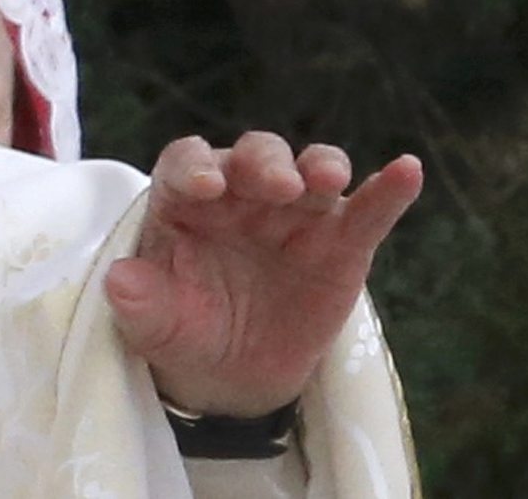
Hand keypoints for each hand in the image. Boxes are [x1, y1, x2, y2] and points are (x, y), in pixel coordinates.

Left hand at [106, 133, 423, 417]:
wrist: (231, 370)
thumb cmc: (182, 328)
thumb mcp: (152, 323)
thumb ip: (137, 301)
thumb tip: (119, 283)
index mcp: (185, 200)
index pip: (185, 163)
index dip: (194, 167)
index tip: (205, 186)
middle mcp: (240, 193)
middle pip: (252, 157)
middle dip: (264, 163)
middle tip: (276, 186)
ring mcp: (294, 214)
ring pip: (309, 171)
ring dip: (319, 166)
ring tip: (326, 179)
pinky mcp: (340, 244)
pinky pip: (366, 211)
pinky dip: (388, 191)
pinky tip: (408, 171)